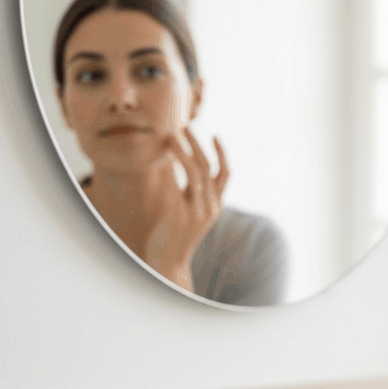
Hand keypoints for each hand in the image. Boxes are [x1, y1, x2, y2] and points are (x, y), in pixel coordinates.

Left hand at [141, 127, 228, 290]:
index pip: (224, 174)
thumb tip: (173, 163)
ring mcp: (200, 211)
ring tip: (170, 137)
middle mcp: (212, 207)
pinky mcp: (185, 216)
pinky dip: (172, 169)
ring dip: (183, 151)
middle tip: (185, 126)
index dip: (222, 154)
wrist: (169, 262)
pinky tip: (163, 158)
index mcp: (215, 205)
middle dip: (197, 144)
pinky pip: (180, 186)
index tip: (215, 136)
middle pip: (209, 167)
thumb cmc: (173, 235)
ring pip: (196, 173)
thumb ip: (185, 190)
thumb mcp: (185, 210)